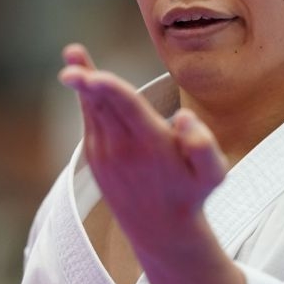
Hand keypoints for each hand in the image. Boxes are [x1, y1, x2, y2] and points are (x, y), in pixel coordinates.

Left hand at [58, 43, 226, 256]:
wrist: (161, 232)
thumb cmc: (191, 194)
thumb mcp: (213, 175)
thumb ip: (203, 145)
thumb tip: (183, 117)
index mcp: (152, 146)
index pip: (128, 109)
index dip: (109, 89)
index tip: (91, 76)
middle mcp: (124, 149)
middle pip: (104, 105)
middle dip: (87, 80)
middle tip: (70, 56)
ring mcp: (105, 154)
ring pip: (93, 110)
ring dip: (82, 82)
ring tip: (73, 52)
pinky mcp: (96, 158)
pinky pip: (90, 120)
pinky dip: (85, 98)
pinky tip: (82, 76)